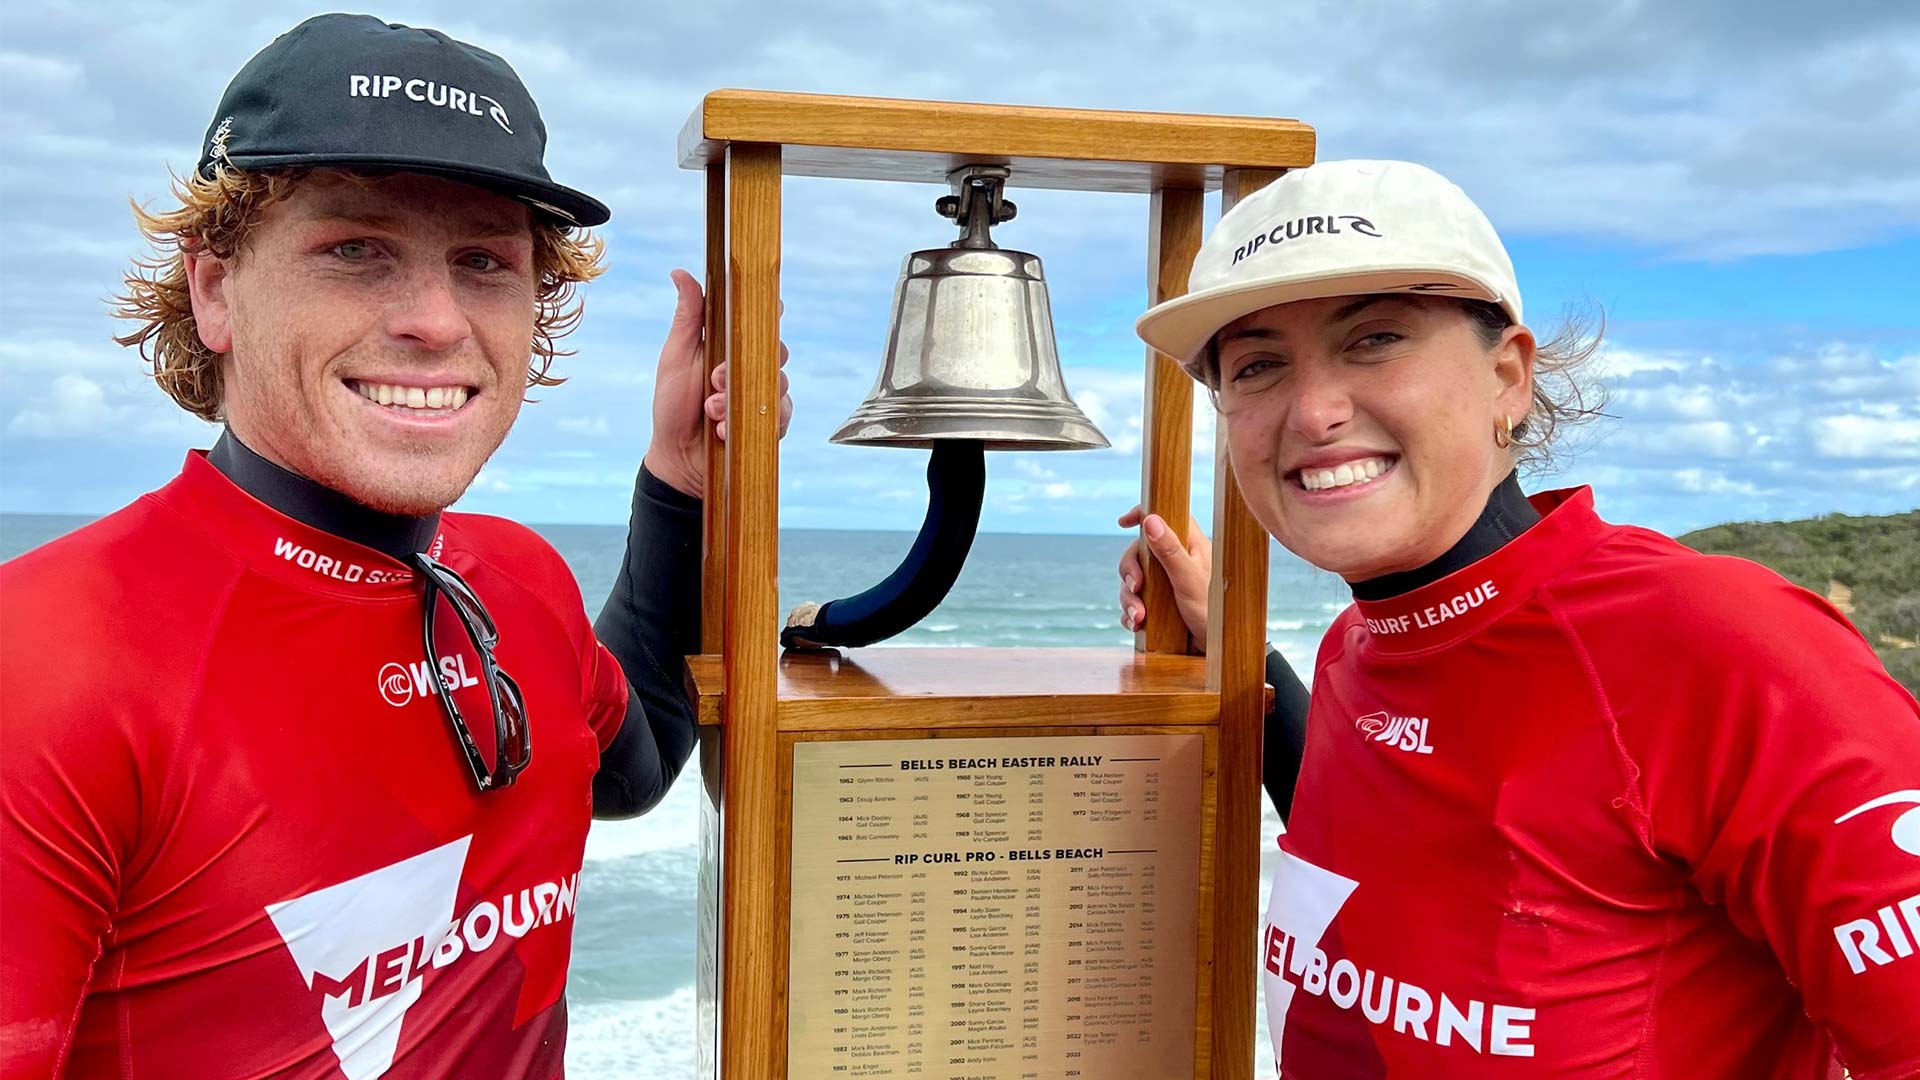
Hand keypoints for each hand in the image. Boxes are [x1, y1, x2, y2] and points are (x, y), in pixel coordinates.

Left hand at [642, 269, 792, 498]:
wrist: (677, 458)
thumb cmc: (672, 405)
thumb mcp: (676, 356)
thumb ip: (688, 316)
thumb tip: (680, 272)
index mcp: (730, 346)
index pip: (760, 320)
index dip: (769, 310)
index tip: (770, 306)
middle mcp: (750, 367)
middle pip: (776, 349)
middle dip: (746, 364)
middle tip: (716, 379)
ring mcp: (762, 395)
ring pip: (778, 383)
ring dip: (740, 398)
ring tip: (711, 411)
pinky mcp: (769, 423)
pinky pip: (780, 414)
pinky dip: (751, 421)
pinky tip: (724, 430)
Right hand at [1116, 504, 1212, 644]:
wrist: (1218, 650)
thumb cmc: (1214, 613)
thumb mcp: (1189, 580)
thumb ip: (1170, 550)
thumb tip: (1151, 520)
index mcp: (1190, 546)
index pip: (1166, 517)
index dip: (1144, 515)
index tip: (1123, 522)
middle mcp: (1178, 561)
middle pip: (1140, 552)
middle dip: (1131, 572)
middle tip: (1136, 588)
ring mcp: (1167, 584)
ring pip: (1134, 580)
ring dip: (1130, 599)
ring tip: (1139, 617)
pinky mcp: (1160, 606)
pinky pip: (1136, 602)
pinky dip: (1131, 613)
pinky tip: (1136, 624)